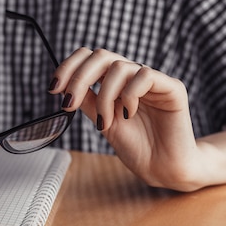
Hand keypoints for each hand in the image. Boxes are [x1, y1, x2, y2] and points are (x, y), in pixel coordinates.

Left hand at [49, 48, 205, 190]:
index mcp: (116, 83)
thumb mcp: (103, 123)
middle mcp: (133, 77)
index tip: (53, 89)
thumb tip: (65, 88)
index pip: (90, 59)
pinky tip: (128, 114)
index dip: (69, 67)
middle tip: (69, 103)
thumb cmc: (138, 148)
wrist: (162, 169)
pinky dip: (129, 95)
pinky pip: (145, 76)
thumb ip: (89, 102)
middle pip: (101, 56)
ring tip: (106, 122)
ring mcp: (153, 81)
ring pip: (119, 67)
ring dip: (105, 96)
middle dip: (79, 77)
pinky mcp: (172, 88)